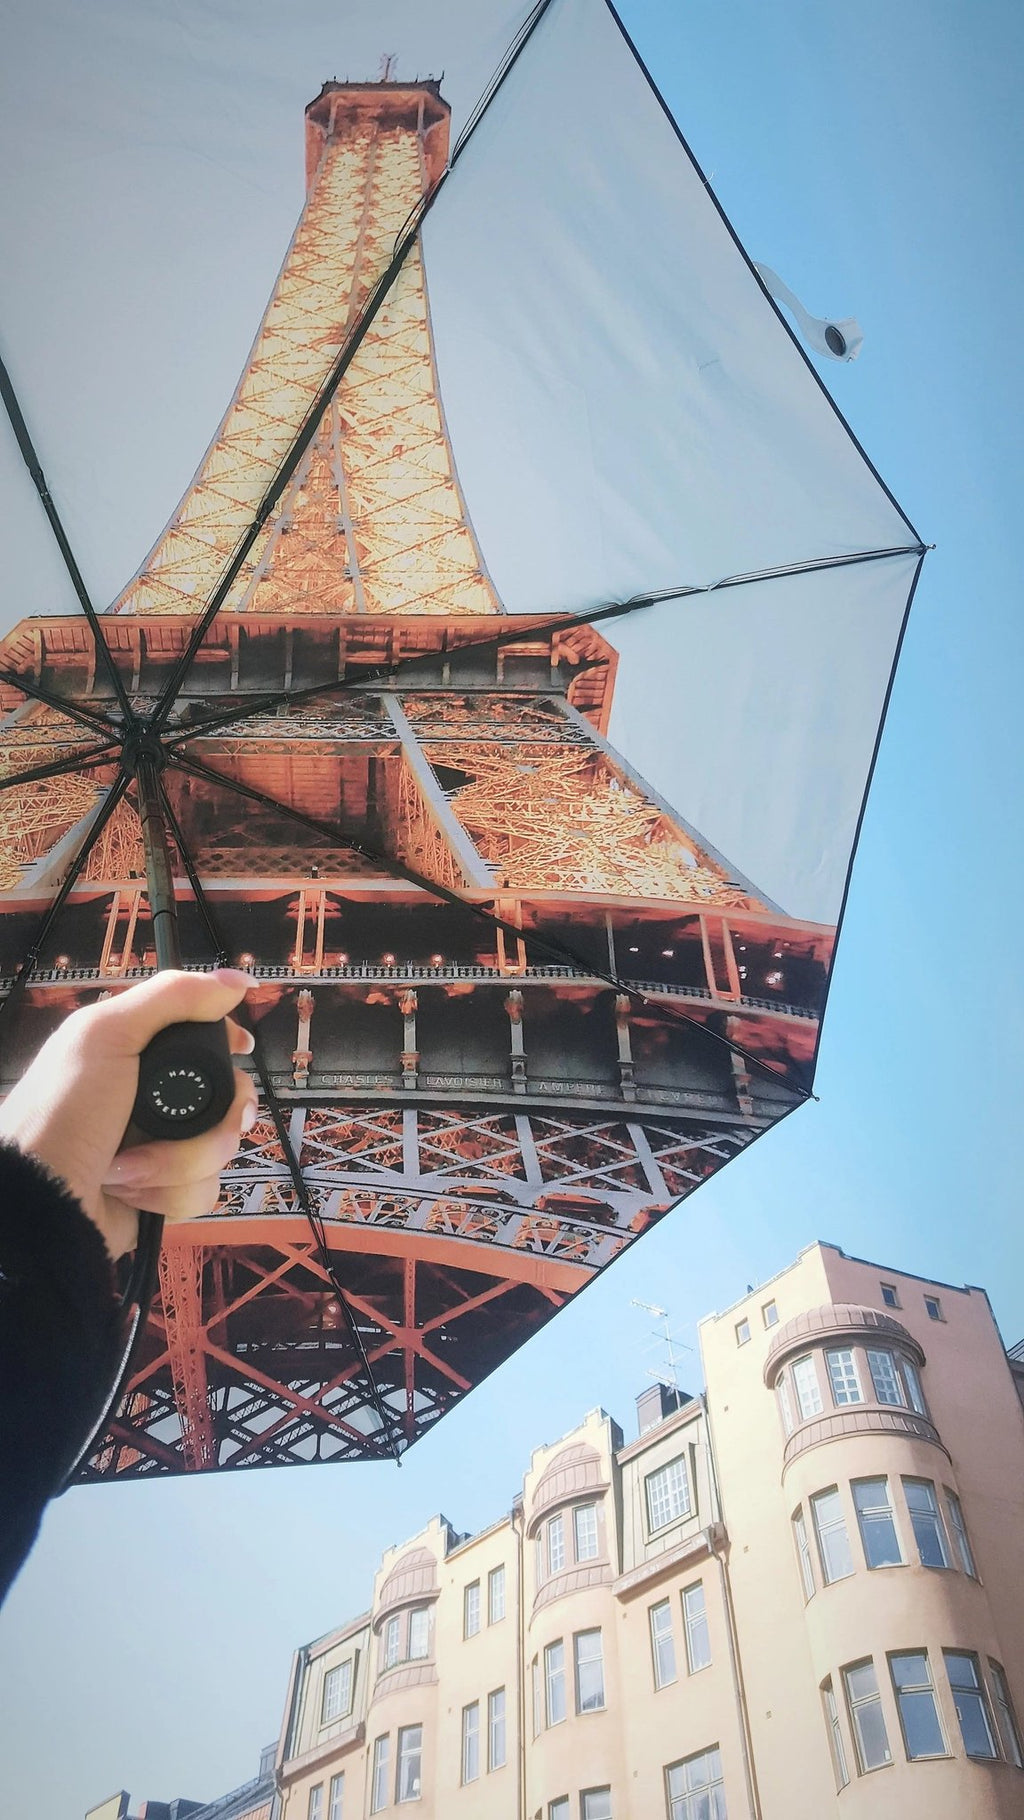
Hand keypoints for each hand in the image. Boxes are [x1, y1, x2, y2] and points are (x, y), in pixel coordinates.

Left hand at [0, 969, 257, 1259]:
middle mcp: (153, 1097)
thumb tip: (237, 980)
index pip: (204, 1036)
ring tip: (131, 1164)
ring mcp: (161, 1145)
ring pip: (221, 1147)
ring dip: (180, 1160)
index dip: (227, 1040)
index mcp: (136, 1052)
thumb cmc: (61, 1112)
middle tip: (186, 1123)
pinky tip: (131, 1190)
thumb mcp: (107, 1035)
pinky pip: (204, 1189)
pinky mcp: (165, 1191)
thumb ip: (173, 997)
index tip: (239, 1047)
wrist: (39, 1202)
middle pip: (227, 1095)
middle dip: (215, 1117)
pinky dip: (169, 1192)